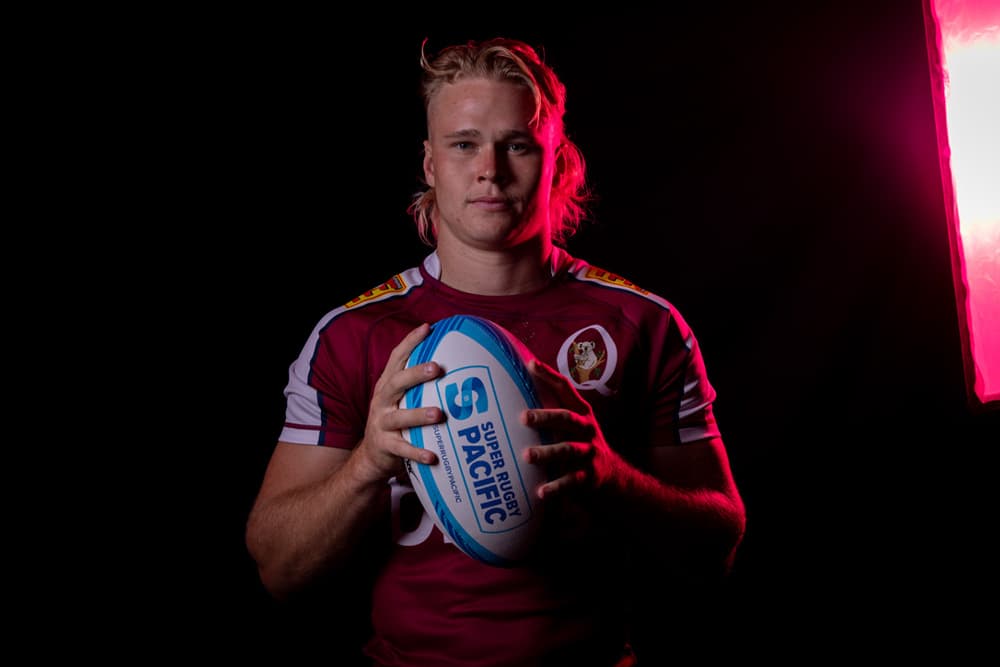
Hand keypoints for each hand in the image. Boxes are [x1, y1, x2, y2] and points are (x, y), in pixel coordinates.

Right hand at [353, 323, 444, 483]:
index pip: (397, 358)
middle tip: (437, 367)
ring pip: (400, 417)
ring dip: (419, 414)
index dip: (410, 342)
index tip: (428, 328)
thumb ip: (420, 384)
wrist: (371, 456)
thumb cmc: (396, 421)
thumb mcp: (402, 399)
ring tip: (439, 414)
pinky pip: (402, 448)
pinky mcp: (385, 446)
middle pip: (396, 383)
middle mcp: (382, 401)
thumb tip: (457, 362)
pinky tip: (433, 456)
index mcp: (387, 385)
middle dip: (415, 374)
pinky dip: (417, 452)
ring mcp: (381, 423)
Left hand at [520, 359, 623, 498]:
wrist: (614, 477)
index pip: (565, 389)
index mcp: (582, 413)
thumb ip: (554, 412)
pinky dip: (556, 487)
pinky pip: (571, 481)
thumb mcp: (574, 426)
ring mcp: (590, 453)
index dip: (549, 376)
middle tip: (524, 418)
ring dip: (547, 453)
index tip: (531, 364)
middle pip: (567, 419)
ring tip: (527, 456)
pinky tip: (540, 491)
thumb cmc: (582, 445)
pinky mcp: (589, 476)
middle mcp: (587, 430)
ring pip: (567, 450)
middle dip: (546, 417)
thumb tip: (519, 390)